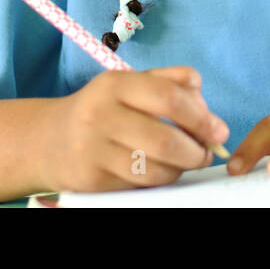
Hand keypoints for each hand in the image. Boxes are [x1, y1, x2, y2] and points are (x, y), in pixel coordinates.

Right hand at [38, 66, 228, 192]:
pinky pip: (140, 185)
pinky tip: (160, 170)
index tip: (220, 131)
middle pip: (165, 140)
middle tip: (207, 153)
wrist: (49, 140)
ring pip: (155, 169)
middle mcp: (100, 115)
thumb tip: (207, 109)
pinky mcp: (92, 180)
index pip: (169, 97)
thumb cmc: (105, 109)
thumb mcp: (131, 84)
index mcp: (115, 84)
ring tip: (185, 161)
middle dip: (197, 151)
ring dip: (181, 169)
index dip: (201, 117)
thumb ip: (172, 83)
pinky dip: (159, 180)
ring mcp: (93, 150)